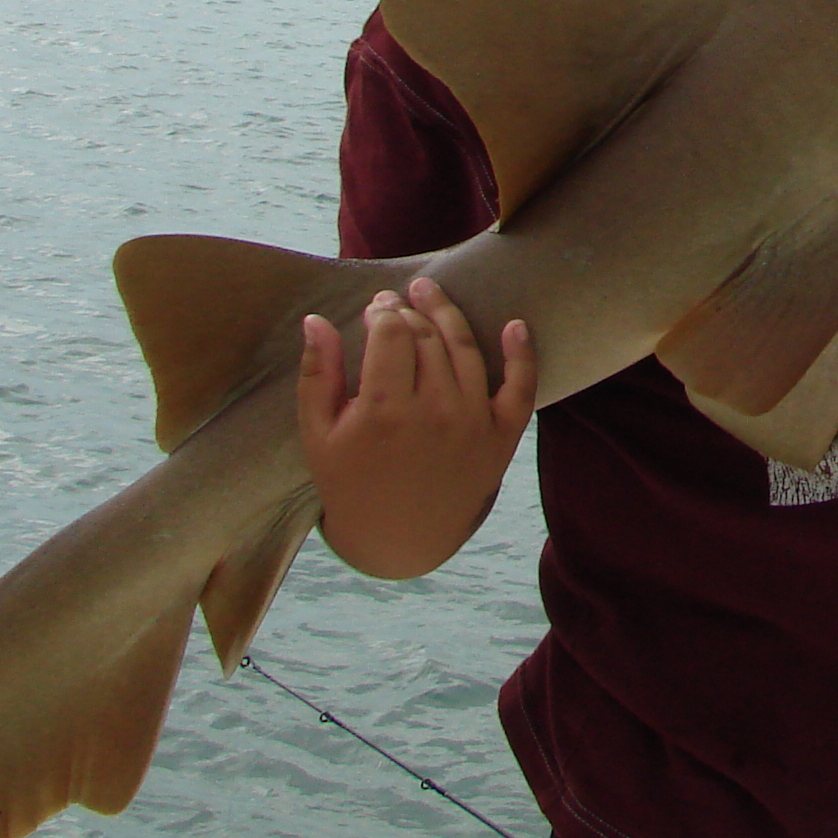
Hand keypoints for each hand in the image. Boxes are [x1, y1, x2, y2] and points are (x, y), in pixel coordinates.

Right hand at [298, 274, 536, 579]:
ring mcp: (473, 424)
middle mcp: (433, 413)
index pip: (390, 334)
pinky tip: (515, 324)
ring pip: (464, 350)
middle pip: (426, 338)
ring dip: (449, 315)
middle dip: (409, 311)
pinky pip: (521, 388)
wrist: (398, 540)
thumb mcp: (318, 434)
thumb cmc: (350, 483)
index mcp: (382, 412)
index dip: (382, 312)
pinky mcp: (502, 439)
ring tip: (431, 296)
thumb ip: (316, 374)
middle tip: (397, 302)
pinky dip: (522, 354)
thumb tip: (314, 320)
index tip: (375, 307)